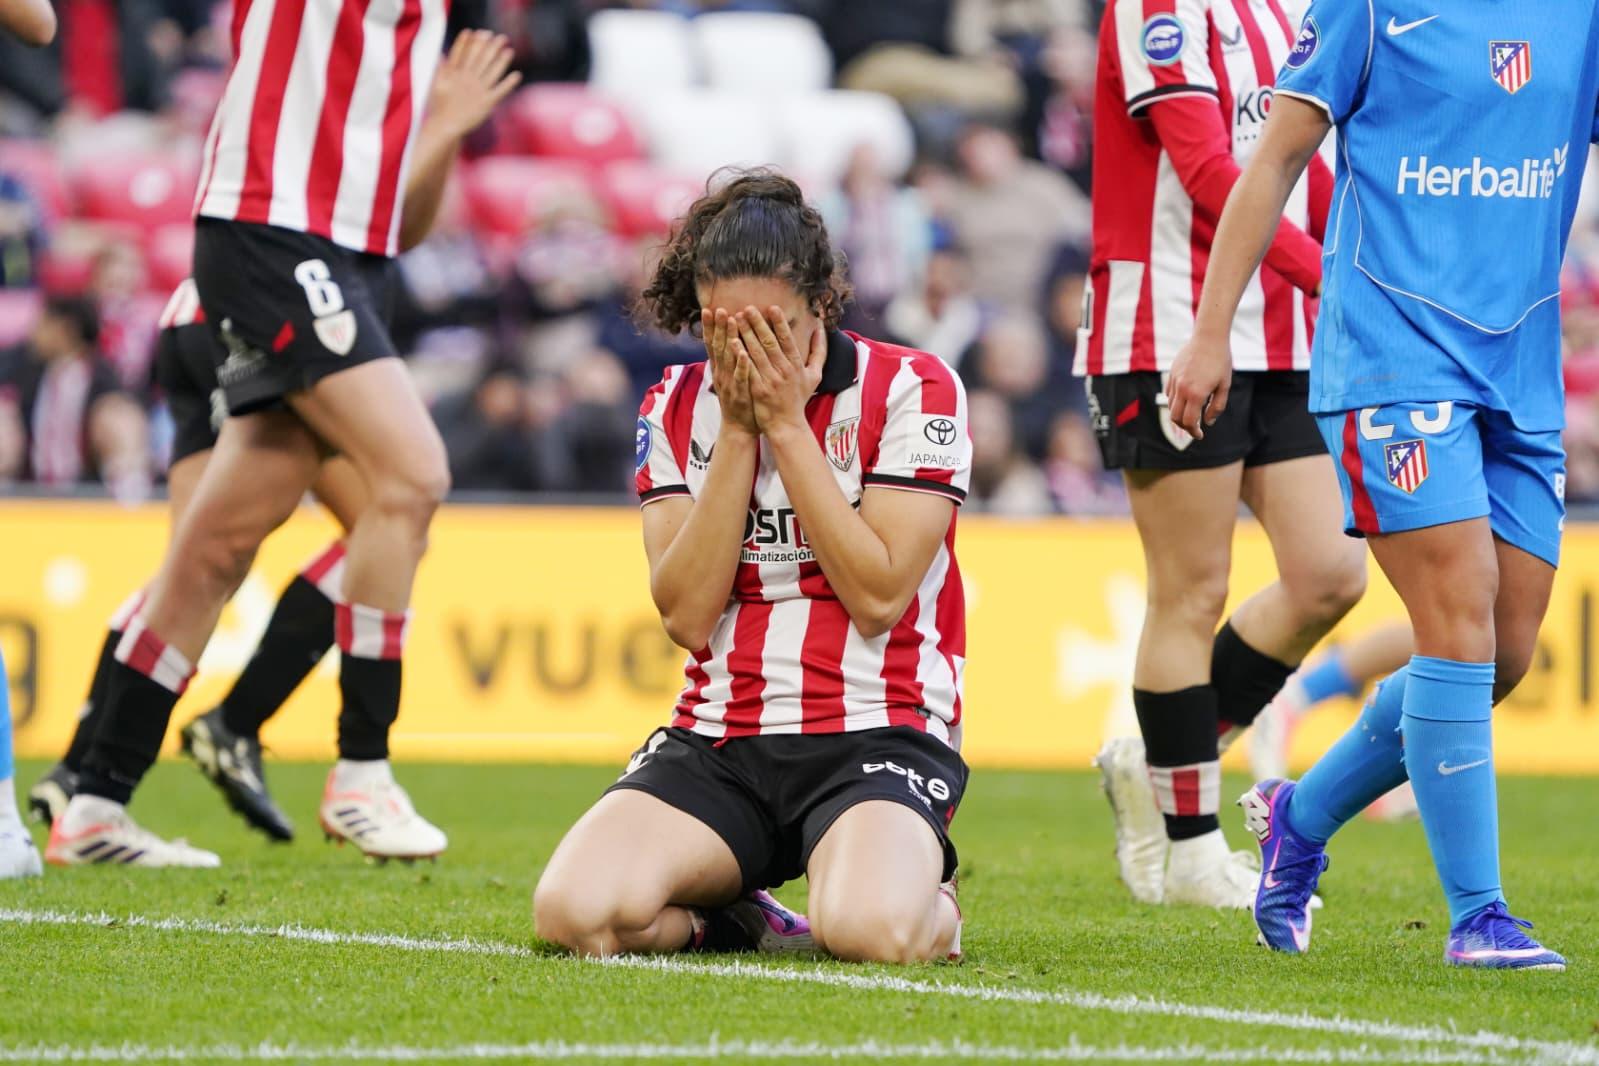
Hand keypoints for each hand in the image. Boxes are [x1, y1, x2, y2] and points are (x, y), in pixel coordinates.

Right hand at [426, 29, 520, 141]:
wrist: (445, 127)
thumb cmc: (440, 106)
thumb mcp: (437, 84)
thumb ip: (442, 68)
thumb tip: (442, 53)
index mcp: (455, 74)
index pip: (463, 53)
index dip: (471, 42)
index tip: (478, 32)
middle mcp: (467, 79)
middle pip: (480, 58)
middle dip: (491, 46)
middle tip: (501, 37)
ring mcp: (478, 90)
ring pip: (492, 71)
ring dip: (502, 60)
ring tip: (510, 50)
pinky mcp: (487, 103)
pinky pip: (500, 90)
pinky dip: (509, 83)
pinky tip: (517, 75)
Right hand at [702, 308, 757, 435]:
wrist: (739, 428)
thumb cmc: (738, 401)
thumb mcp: (730, 378)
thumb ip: (729, 361)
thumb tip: (729, 341)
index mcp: (719, 369)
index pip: (712, 344)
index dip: (710, 327)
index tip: (709, 309)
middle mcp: (721, 374)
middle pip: (718, 347)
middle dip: (718, 327)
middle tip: (719, 309)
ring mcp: (729, 383)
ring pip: (728, 357)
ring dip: (728, 338)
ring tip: (731, 321)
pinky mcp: (740, 393)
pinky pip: (741, 376)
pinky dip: (741, 364)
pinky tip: (743, 351)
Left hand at [731, 306, 823, 435]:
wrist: (787, 425)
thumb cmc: (799, 398)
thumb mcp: (815, 375)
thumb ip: (819, 351)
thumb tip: (820, 329)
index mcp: (797, 365)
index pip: (787, 340)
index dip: (779, 323)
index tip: (772, 307)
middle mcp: (784, 371)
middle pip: (769, 343)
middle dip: (758, 324)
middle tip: (748, 308)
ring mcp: (770, 380)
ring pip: (756, 353)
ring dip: (746, 334)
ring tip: (736, 319)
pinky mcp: (758, 389)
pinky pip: (748, 369)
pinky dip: (740, 355)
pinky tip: (731, 342)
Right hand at [1166, 331, 1233, 438]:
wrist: (1209, 337)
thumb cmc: (1220, 361)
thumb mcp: (1224, 385)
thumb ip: (1216, 406)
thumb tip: (1208, 422)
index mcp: (1196, 394)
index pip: (1189, 422)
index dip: (1194, 431)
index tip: (1200, 435)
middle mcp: (1182, 389)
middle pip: (1175, 418)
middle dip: (1184, 427)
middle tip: (1194, 428)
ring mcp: (1175, 381)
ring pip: (1171, 406)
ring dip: (1179, 414)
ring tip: (1191, 414)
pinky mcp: (1171, 374)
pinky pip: (1169, 393)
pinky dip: (1175, 402)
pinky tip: (1185, 400)